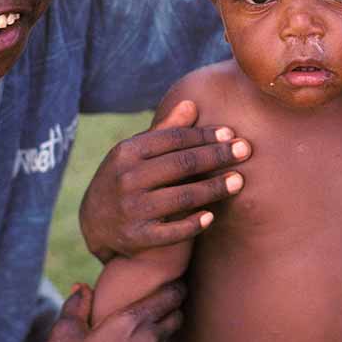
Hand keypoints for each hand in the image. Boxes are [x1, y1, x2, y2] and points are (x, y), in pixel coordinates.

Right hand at [40, 282, 184, 341]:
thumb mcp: (65, 333)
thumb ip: (76, 305)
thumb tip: (81, 288)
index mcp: (132, 321)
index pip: (172, 295)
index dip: (175, 285)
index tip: (169, 278)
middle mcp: (149, 340)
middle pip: (178, 315)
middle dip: (173, 304)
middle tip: (159, 295)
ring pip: (168, 336)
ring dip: (162, 325)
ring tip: (144, 318)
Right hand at [80, 100, 250, 261]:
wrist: (94, 223)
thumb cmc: (126, 178)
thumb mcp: (136, 153)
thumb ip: (165, 130)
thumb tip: (191, 103)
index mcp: (127, 152)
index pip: (174, 139)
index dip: (205, 135)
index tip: (231, 134)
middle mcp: (127, 178)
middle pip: (182, 163)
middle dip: (217, 156)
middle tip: (246, 150)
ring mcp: (131, 209)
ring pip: (182, 196)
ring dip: (214, 188)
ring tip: (239, 181)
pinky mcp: (136, 237)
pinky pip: (171, 232)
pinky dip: (192, 224)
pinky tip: (212, 216)